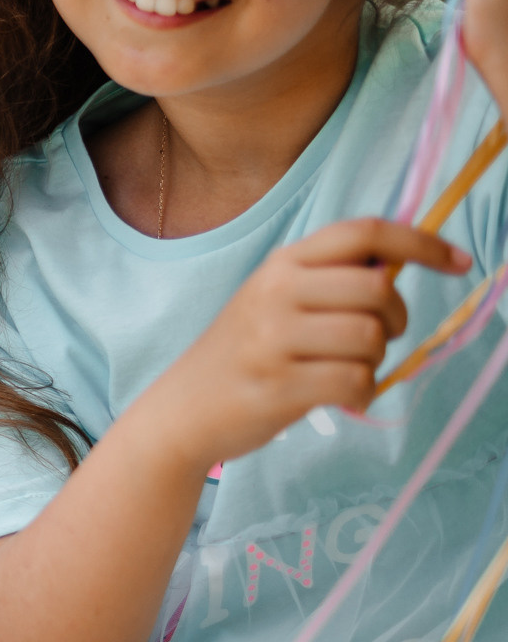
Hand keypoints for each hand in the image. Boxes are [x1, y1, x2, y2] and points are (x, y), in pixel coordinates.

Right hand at [135, 218, 468, 473]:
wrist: (182, 409)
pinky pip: (356, 382)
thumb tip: (400, 263)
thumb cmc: (244, 353)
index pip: (363, 233)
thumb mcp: (275, 301)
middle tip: (376, 338)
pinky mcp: (279, 386)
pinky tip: (338, 396)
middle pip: (377, 288)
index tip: (458, 260)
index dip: (421, 242)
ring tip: (345, 370)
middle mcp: (275, 293)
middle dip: (395, 318)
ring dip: (374, 361)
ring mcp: (273, 340)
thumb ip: (329, 279)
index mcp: (281, 265)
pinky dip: (361, 393)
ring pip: (370, 338)